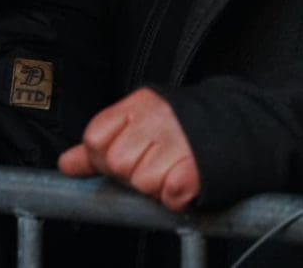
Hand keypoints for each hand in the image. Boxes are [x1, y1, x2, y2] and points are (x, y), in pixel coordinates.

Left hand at [58, 87, 200, 211]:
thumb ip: (98, 146)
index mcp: (136, 107)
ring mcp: (179, 143)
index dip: (104, 157)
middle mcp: (156, 120)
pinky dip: (176, 196)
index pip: (94, 140)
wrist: (236, 126)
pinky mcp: (199, 169)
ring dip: (156, 185)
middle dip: (132, 173)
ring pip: (142, 183)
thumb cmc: (179, 127)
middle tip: (154, 162)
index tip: (124, 154)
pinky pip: (170, 196)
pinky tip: (184, 179)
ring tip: (172, 168)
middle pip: (117, 165)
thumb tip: (66, 165)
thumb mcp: (135, 124)